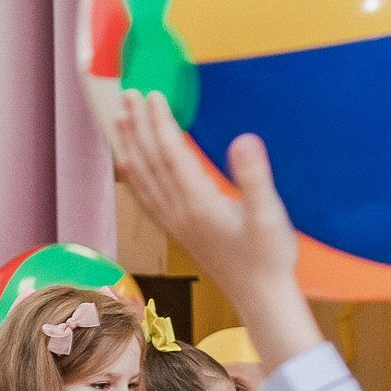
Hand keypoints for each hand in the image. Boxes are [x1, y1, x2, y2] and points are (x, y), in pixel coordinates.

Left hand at [112, 90, 300, 316]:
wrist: (261, 297)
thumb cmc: (269, 257)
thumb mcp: (269, 215)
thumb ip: (255, 177)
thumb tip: (244, 139)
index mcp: (200, 203)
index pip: (172, 154)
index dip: (160, 122)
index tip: (152, 94)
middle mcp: (181, 212)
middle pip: (151, 162)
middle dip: (138, 127)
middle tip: (127, 95)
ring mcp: (177, 224)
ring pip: (144, 179)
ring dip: (131, 147)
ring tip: (120, 120)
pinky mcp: (179, 232)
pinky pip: (148, 199)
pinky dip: (135, 179)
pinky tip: (128, 166)